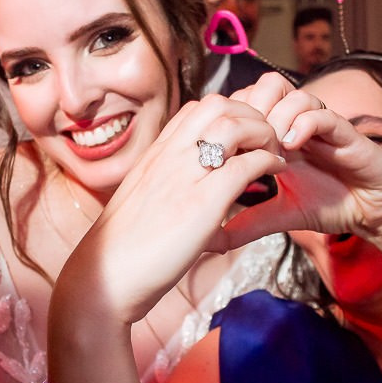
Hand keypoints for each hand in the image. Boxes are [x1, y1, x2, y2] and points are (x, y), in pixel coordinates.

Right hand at [62, 92, 287, 324]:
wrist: (105, 277)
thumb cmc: (123, 250)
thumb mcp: (143, 203)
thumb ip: (166, 187)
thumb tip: (188, 194)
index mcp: (155, 155)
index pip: (197, 109)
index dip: (229, 113)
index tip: (245, 137)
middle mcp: (169, 156)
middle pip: (219, 105)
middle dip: (252, 115)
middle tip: (266, 140)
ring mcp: (184, 175)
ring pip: (235, 125)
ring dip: (264, 133)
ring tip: (274, 152)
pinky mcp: (202, 202)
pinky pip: (246, 164)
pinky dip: (268, 161)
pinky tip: (276, 172)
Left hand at [217, 84, 381, 249]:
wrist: (375, 210)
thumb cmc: (331, 204)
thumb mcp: (282, 216)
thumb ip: (249, 222)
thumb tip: (211, 242)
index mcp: (277, 135)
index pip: (244, 105)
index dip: (230, 121)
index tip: (220, 150)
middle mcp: (296, 123)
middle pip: (262, 88)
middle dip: (248, 113)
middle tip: (243, 145)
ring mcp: (320, 123)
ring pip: (289, 93)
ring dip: (273, 117)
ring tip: (269, 148)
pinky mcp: (343, 130)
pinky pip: (320, 112)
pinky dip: (302, 124)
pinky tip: (292, 146)